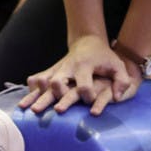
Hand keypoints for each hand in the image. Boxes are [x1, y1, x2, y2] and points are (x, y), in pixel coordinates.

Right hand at [17, 35, 139, 115]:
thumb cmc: (105, 57)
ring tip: (31, 109)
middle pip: (57, 81)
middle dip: (58, 95)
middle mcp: (68, 67)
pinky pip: (37, 78)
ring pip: (43, 81)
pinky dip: (32, 89)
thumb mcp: (118, 66)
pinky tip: (28, 101)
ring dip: (38, 95)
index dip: (88, 96)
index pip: (83, 85)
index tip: (91, 101)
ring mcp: (58, 68)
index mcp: (84, 66)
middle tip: (59, 109)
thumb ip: (122, 81)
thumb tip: (116, 97)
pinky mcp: (52, 70)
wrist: (88, 41)